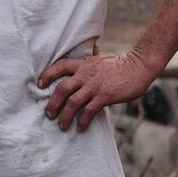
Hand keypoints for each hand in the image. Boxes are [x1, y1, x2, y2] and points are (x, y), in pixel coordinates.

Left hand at [38, 52, 156, 132]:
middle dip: (52, 103)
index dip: (47, 75)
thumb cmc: (119, 63)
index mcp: (82, 63)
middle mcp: (85, 75)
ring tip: (62, 125)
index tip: (40, 84)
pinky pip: (89, 111)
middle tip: (49, 114)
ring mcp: (94, 86)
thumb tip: (89, 49)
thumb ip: (91, 56)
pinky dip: (83, 121)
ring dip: (65, 116)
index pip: (59, 66)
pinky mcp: (104, 97)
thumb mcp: (100, 56)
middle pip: (61, 89)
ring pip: (72, 103)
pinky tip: (80, 128)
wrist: (137, 68)